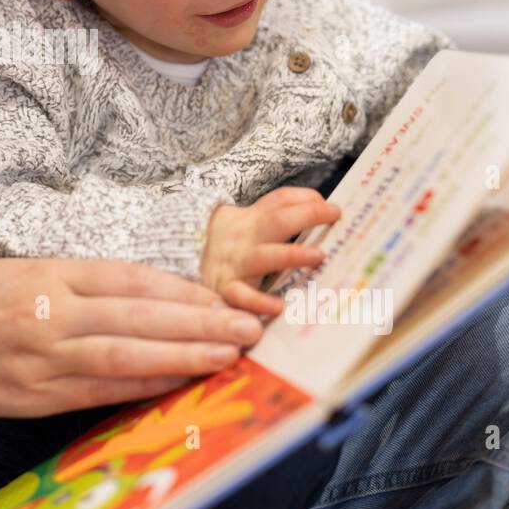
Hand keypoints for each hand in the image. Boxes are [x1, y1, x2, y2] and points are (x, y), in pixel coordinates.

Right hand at [0, 257, 274, 417]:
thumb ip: (80, 282)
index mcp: (48, 274)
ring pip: (125, 357)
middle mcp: (48, 314)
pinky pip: (97, 393)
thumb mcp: (22, 270)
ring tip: (227, 355)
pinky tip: (176, 383)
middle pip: (138, 317)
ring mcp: (41, 359)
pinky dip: (141, 388)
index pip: (128, 279)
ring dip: (182, 357)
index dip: (180, 290)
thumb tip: (150, 296)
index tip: (220, 296)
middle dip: (198, 323)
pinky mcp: (32, 398)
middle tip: (247, 327)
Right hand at [198, 187, 340, 312]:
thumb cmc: (224, 246)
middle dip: (306, 216)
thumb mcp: (244, 224)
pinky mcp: (224, 289)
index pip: (280, 201)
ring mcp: (235, 263)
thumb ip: (276, 217)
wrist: (173, 259)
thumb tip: (321, 209)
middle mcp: (244, 238)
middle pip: (277, 221)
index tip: (334, 208)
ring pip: (265, 256)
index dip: (307, 200)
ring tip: (318, 256)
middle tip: (332, 217)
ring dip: (292, 254)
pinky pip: (242, 296)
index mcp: (250, 221)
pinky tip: (279, 307)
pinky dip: (259, 302)